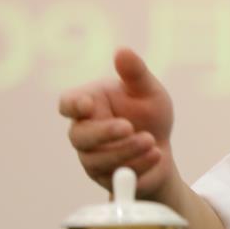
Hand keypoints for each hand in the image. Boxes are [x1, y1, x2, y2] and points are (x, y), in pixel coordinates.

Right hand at [58, 48, 177, 197]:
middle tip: (129, 127)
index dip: (73, 105)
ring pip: (97, 159)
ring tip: (151, 141)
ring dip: (127, 150)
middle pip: (79, 136)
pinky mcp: (105, 178)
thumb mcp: (149, 91)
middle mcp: (84, 131)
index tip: (87, 104)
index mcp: (89, 104)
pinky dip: (138, 166)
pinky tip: (156, 155)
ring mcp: (91, 157)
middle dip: (104, 133)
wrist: (161, 148)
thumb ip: (135, 73)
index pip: (68, 103)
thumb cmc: (149, 113)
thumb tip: (122, 50)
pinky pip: (115, 177)